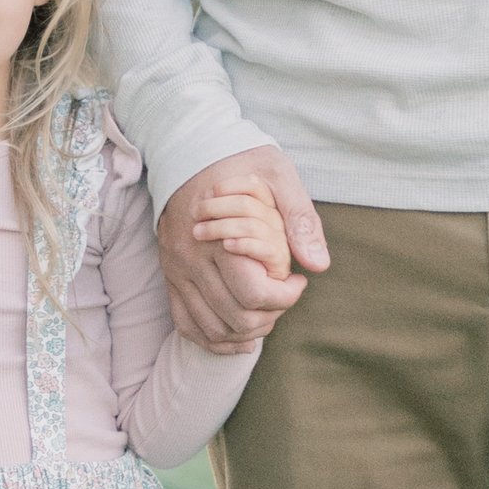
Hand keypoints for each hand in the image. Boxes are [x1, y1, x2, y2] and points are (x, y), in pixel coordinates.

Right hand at [156, 144, 328, 353]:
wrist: (188, 148)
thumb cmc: (239, 161)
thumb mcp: (279, 177)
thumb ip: (300, 220)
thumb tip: (319, 264)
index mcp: (220, 237)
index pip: (254, 293)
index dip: (285, 299)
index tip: (298, 282)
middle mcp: (192, 259)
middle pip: (235, 316)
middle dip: (270, 317)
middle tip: (285, 297)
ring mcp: (176, 270)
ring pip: (211, 327)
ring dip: (245, 333)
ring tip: (267, 315)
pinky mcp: (170, 276)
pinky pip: (185, 322)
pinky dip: (212, 339)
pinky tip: (238, 337)